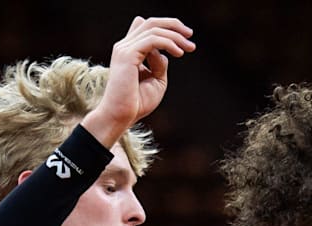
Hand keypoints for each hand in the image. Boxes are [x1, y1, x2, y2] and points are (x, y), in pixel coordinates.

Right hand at [84, 16, 194, 145]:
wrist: (120, 116)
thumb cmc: (136, 103)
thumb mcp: (156, 81)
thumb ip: (160, 64)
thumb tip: (163, 52)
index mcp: (130, 51)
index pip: (146, 27)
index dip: (167, 27)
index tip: (185, 38)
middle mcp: (125, 46)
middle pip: (151, 23)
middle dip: (174, 26)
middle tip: (190, 35)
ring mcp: (125, 49)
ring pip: (153, 28)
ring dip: (175, 35)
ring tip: (189, 47)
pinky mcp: (127, 55)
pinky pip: (152, 40)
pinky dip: (168, 43)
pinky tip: (179, 53)